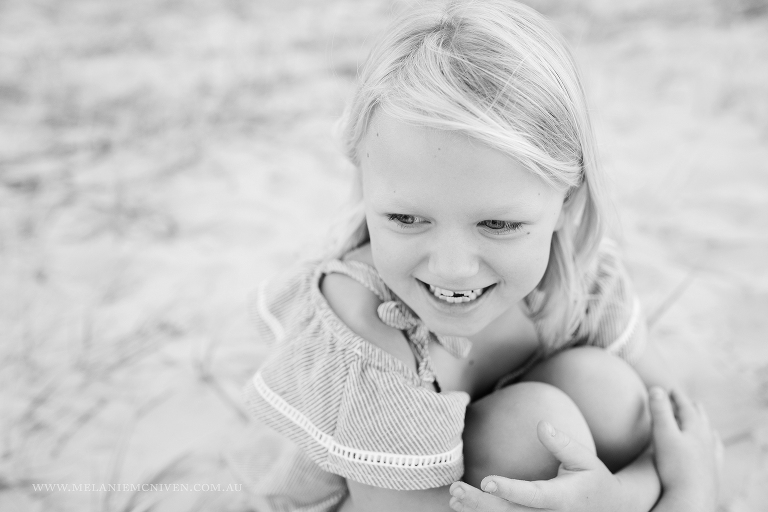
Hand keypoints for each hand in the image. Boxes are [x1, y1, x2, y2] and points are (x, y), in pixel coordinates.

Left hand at [448, 421, 626, 511]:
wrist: (612, 511)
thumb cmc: (594, 481)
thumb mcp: (584, 459)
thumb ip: (562, 444)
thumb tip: (541, 424)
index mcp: (562, 499)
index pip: (532, 495)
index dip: (509, 489)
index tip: (487, 481)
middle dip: (481, 503)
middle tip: (456, 488)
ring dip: (478, 511)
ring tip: (454, 497)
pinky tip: (466, 507)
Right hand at [648, 387, 722, 511]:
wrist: (691, 500)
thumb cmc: (675, 467)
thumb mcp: (662, 434)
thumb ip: (659, 411)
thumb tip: (656, 388)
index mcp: (695, 430)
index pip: (687, 407)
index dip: (677, 397)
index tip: (671, 389)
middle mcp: (706, 442)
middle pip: (701, 420)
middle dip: (694, 409)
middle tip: (690, 401)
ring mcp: (711, 458)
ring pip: (710, 437)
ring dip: (705, 427)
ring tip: (705, 423)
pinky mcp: (712, 474)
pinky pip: (716, 455)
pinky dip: (714, 447)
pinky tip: (714, 449)